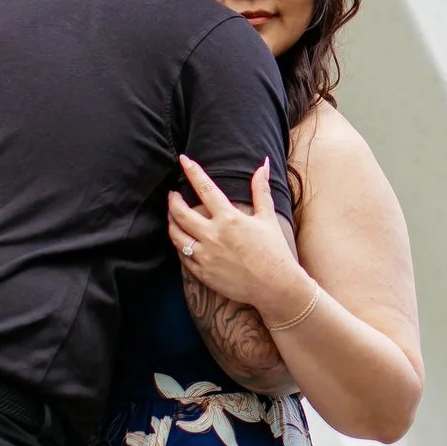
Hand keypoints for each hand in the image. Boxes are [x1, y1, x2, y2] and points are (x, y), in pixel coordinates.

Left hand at [169, 157, 309, 318]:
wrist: (275, 286)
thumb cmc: (274, 251)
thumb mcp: (268, 217)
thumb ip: (261, 190)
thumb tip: (263, 164)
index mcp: (229, 218)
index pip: (205, 188)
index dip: (192, 171)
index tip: (183, 159)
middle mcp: (213, 235)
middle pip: (181, 212)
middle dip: (172, 200)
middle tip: (171, 194)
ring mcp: (205, 255)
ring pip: (176, 235)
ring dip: (171, 222)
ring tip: (172, 215)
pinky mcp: (202, 273)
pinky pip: (182, 256)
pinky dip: (179, 244)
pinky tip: (181, 239)